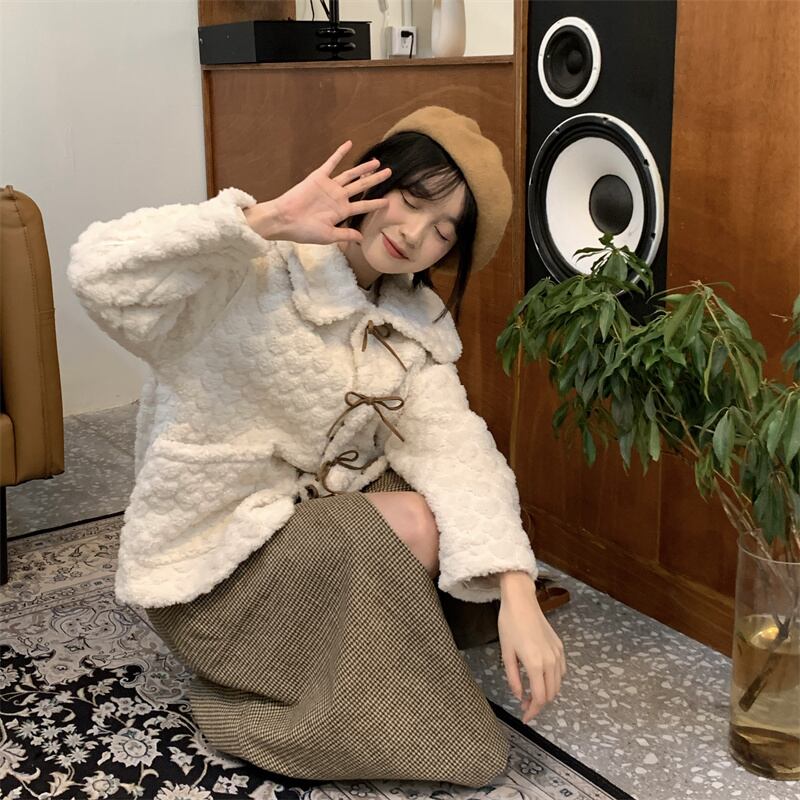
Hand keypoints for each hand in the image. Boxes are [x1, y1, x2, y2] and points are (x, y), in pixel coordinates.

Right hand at [246, 140, 391, 245]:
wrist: (284, 219)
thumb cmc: (304, 231)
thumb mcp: (328, 235)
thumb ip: (346, 234)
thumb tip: (362, 238)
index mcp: (341, 211)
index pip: (363, 206)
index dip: (376, 204)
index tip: (388, 202)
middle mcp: (338, 197)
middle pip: (361, 187)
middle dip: (375, 180)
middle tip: (390, 173)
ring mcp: (329, 186)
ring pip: (350, 174)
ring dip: (363, 168)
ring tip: (377, 162)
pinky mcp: (319, 177)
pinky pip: (331, 162)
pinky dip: (340, 153)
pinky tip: (349, 144)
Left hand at [497, 581, 565, 723]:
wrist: (521, 601)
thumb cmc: (509, 625)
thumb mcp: (506, 653)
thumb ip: (513, 678)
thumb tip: (520, 696)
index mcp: (535, 664)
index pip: (540, 698)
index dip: (533, 711)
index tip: (524, 717)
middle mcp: (550, 661)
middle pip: (551, 694)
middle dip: (539, 704)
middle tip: (525, 706)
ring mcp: (557, 654)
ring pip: (558, 684)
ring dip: (547, 693)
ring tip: (532, 693)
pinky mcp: (559, 647)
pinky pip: (561, 671)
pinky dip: (554, 680)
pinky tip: (542, 679)